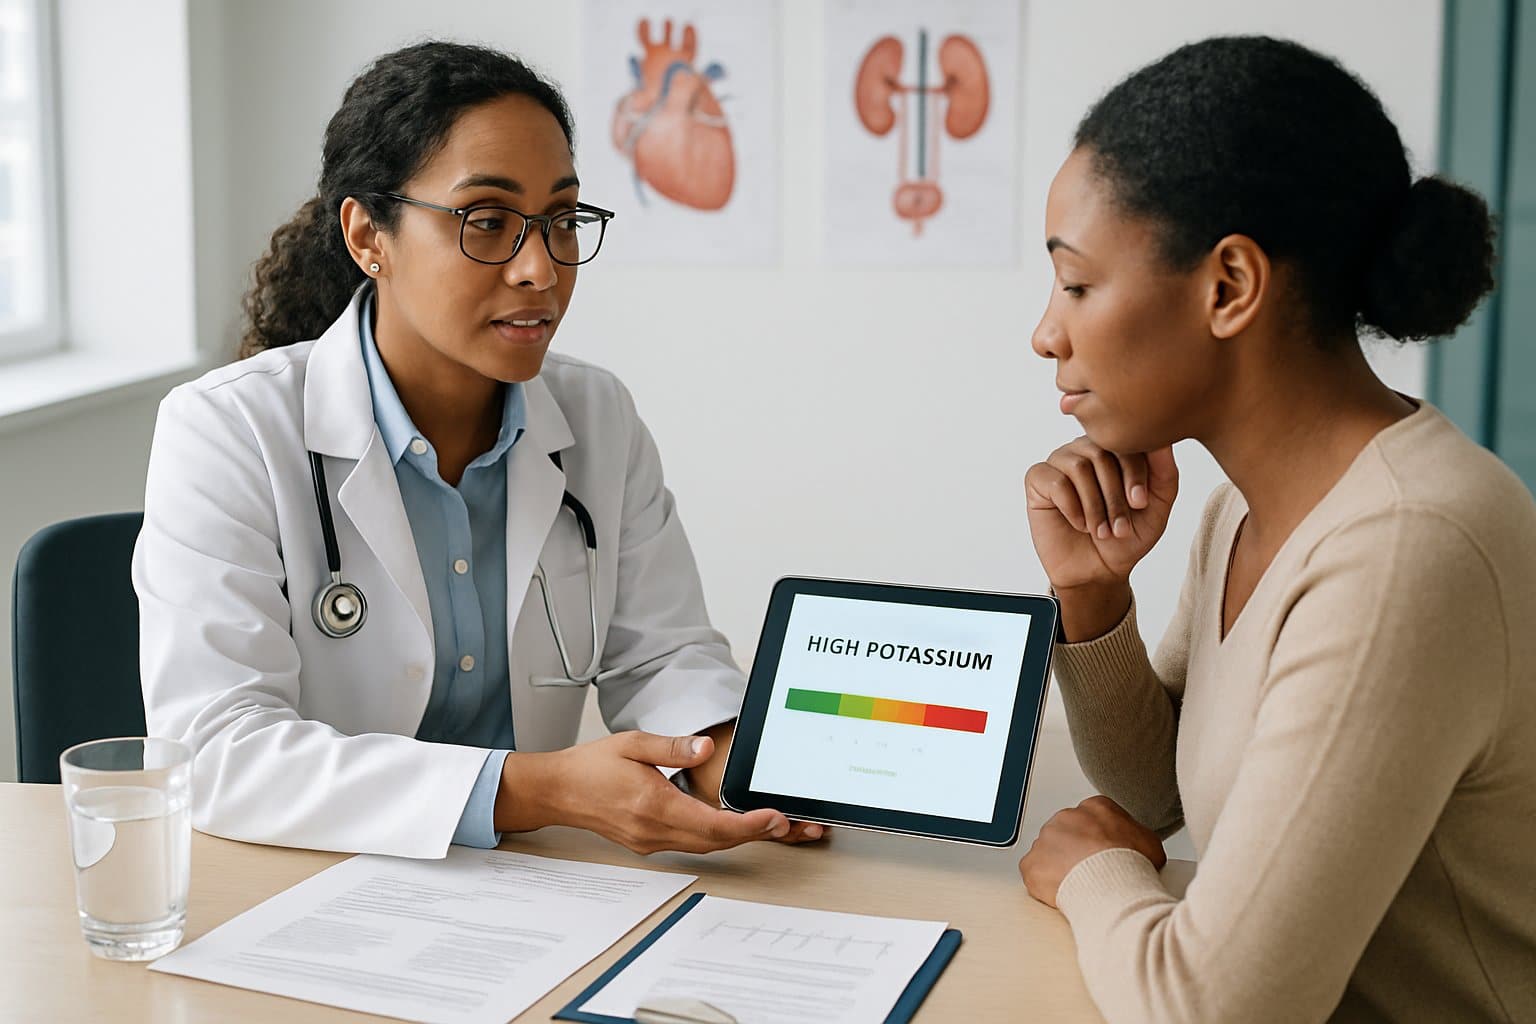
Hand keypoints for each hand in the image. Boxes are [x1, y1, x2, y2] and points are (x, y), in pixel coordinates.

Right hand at [496, 731, 791, 854]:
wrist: (559, 791)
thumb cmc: (592, 766)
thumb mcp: (633, 744)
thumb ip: (673, 747)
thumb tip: (706, 748)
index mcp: (653, 805)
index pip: (712, 825)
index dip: (748, 825)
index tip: (774, 818)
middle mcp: (654, 830)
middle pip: (716, 841)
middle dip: (754, 833)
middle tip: (786, 822)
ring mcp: (651, 841)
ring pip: (706, 846)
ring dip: (738, 837)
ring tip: (767, 824)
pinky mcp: (649, 843)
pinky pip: (691, 844)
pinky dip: (716, 837)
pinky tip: (731, 826)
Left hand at [1018, 796, 1167, 907]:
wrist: (1112, 886)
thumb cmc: (1132, 867)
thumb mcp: (1150, 844)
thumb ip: (1136, 836)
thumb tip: (1137, 844)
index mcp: (1094, 808)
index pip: (1090, 821)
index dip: (1097, 842)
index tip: (1102, 857)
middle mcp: (1066, 817)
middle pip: (1067, 835)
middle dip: (1076, 854)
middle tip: (1091, 875)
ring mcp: (1045, 839)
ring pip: (1049, 853)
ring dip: (1060, 869)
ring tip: (1080, 887)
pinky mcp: (1032, 863)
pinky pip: (1034, 873)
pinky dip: (1044, 885)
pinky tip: (1062, 895)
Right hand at [1025, 440, 1178, 590]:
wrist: (1098, 570)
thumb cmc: (1126, 536)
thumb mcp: (1156, 507)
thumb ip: (1165, 473)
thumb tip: (1163, 442)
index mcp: (1114, 448)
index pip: (1125, 441)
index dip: (1135, 472)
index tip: (1140, 504)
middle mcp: (1086, 448)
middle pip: (1100, 453)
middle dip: (1114, 494)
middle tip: (1120, 527)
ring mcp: (1060, 461)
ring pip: (1078, 467)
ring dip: (1094, 506)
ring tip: (1101, 530)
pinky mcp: (1037, 479)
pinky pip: (1055, 482)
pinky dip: (1071, 507)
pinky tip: (1080, 524)